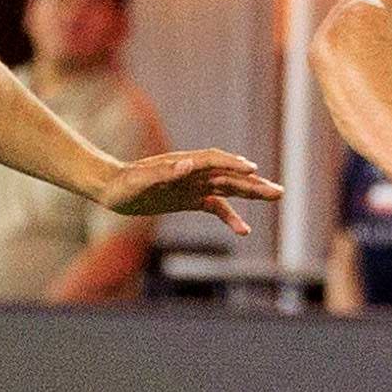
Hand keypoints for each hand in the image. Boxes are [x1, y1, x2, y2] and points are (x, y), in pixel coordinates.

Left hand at [96, 148, 284, 236]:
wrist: (112, 190)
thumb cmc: (124, 185)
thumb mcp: (140, 181)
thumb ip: (163, 173)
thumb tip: (188, 165)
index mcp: (184, 163)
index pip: (215, 161)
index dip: (234, 165)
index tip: (253, 170)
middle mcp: (194, 172)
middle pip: (230, 175)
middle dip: (254, 184)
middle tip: (279, 192)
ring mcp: (195, 185)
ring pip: (230, 188)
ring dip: (251, 194)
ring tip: (275, 197)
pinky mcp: (191, 199)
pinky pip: (217, 206)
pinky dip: (231, 216)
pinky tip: (244, 230)